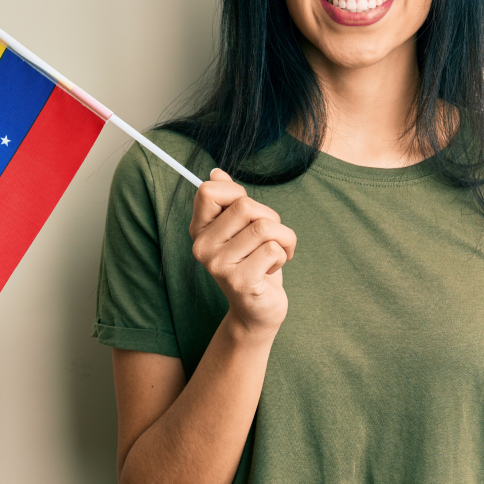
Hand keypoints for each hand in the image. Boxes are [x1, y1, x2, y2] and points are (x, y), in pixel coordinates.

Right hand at [190, 169, 296, 338]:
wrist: (257, 310)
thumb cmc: (253, 263)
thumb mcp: (240, 229)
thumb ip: (227, 201)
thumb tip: (215, 173)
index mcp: (199, 230)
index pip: (209, 190)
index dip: (238, 194)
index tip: (247, 214)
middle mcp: (202, 247)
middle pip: (245, 206)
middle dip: (271, 217)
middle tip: (270, 238)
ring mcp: (218, 265)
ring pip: (265, 226)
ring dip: (283, 237)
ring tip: (277, 252)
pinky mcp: (240, 281)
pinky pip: (273, 248)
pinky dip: (284, 254)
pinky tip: (274, 268)